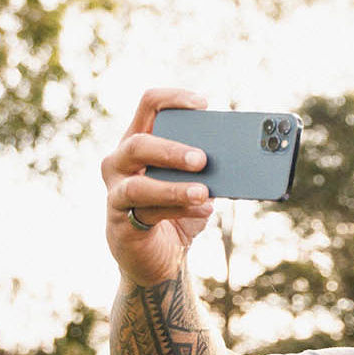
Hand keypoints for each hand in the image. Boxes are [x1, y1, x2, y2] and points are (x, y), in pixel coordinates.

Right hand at [100, 88, 213, 285]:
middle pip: (138, 143)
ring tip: (204, 191)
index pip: (148, 105)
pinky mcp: (121, 222)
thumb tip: (237, 157)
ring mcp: (116, 193)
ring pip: (138, 185)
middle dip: (171, 149)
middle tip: (202, 159)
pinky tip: (204, 210)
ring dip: (173, 187)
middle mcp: (119, 162)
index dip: (173, 99)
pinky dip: (178, 210)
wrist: (158, 255)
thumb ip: (205, 167)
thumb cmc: (176, 209)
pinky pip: (147, 213)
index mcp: (138, 140)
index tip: (203, 104)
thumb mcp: (193, 182)